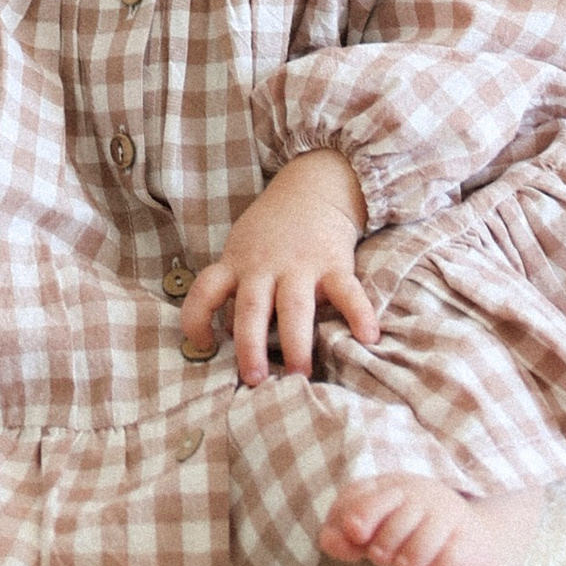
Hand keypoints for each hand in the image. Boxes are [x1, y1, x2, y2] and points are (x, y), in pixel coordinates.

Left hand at [179, 150, 377, 384]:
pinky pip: (347, 291)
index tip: (204, 345)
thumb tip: (226, 335)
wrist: (313, 186)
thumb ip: (235, 289)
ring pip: (294, 306)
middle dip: (251, 344)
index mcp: (237, 264)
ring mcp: (300, 265)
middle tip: (254, 379)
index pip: (206, 290)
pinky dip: (359, 313)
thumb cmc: (271, 231)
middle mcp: (265, 266)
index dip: (197, 318)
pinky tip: (368, 337)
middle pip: (251, 306)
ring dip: (296, 342)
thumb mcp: (242, 250)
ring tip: (300, 374)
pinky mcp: (334, 264)